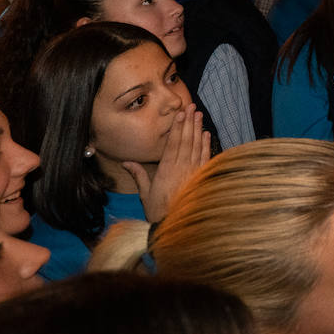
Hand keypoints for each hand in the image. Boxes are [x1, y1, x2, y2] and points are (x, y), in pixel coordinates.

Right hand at [126, 105, 209, 223]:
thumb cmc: (158, 211)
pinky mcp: (201, 178)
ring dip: (198, 130)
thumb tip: (126, 161)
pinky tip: (206, 135)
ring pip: (197, 147)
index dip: (177, 127)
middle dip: (189, 123)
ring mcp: (193, 173)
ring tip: (199, 115)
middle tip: (192, 107)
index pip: (173, 144)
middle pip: (186, 141)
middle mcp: (181, 169)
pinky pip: (205, 158)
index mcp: (166, 170)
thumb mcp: (145, 193)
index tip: (181, 113)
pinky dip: (206, 145)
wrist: (175, 226)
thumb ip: (138, 175)